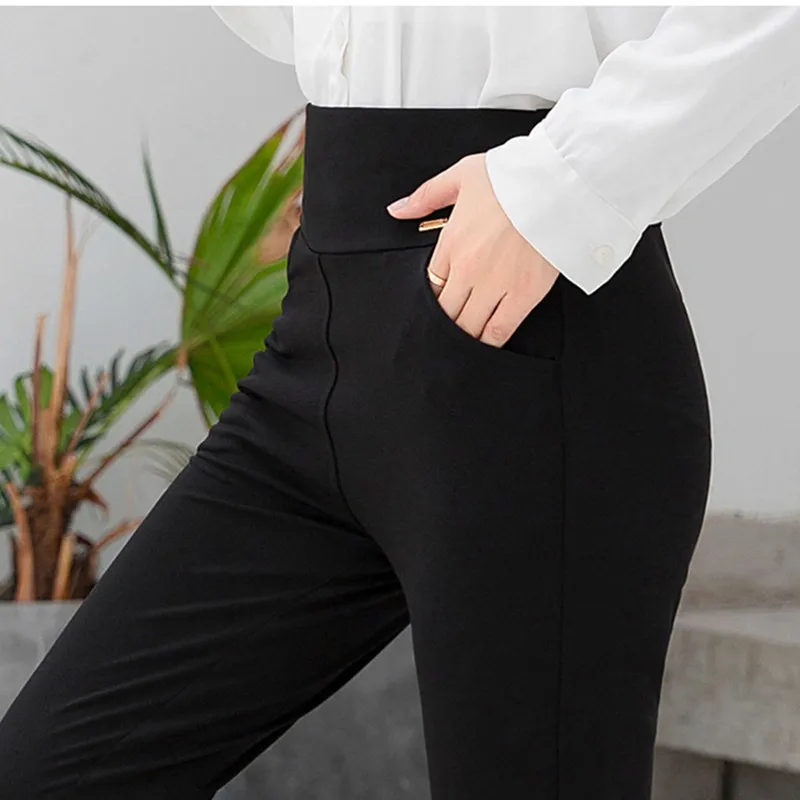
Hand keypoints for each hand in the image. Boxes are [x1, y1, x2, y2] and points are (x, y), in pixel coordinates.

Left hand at [386, 153, 560, 347]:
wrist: (557, 184)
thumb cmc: (513, 176)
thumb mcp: (462, 175)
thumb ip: (426, 196)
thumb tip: (397, 209)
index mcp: (451, 243)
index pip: (430, 284)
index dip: (434, 296)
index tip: (442, 299)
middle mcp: (468, 270)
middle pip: (445, 312)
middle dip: (445, 321)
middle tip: (449, 327)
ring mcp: (495, 286)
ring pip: (468, 327)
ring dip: (464, 335)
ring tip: (465, 340)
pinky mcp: (523, 297)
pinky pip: (498, 332)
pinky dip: (489, 342)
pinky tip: (486, 345)